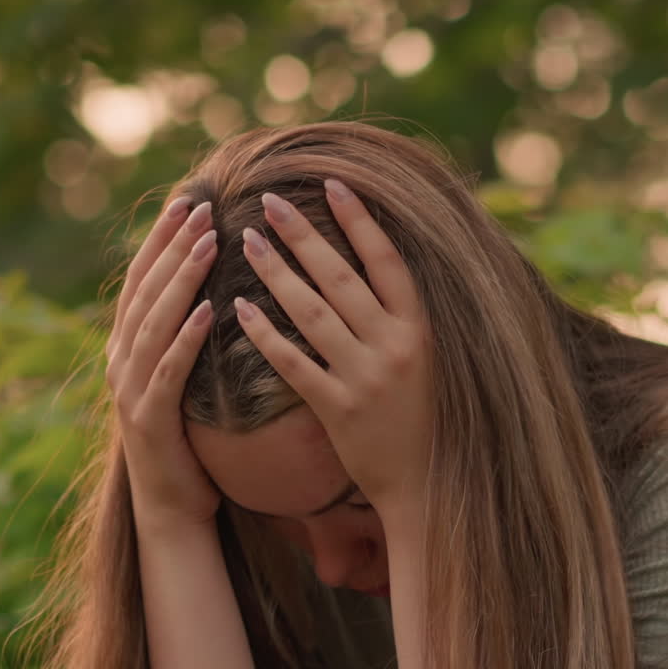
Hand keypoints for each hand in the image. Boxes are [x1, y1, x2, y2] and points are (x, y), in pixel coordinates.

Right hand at [105, 197, 221, 531]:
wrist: (170, 506)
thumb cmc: (188, 442)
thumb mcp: (183, 382)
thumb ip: (185, 340)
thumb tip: (215, 292)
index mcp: (127, 348)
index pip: (142, 281)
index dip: (161, 240)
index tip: (187, 201)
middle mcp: (121, 362)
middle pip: (145, 291)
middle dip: (172, 246)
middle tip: (202, 208)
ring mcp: (131, 391)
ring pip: (155, 323)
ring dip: (182, 281)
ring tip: (209, 244)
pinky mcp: (150, 419)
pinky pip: (169, 371)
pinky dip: (187, 339)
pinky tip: (210, 311)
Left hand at [233, 179, 433, 524]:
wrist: (427, 485)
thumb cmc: (424, 420)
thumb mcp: (427, 361)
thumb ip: (401, 319)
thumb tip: (374, 268)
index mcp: (421, 329)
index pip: (387, 261)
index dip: (359, 220)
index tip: (331, 184)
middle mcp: (395, 346)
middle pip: (341, 278)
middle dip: (303, 235)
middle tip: (269, 201)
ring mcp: (366, 378)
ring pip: (313, 314)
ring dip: (277, 274)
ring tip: (248, 242)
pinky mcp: (339, 409)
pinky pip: (294, 364)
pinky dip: (266, 334)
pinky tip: (240, 308)